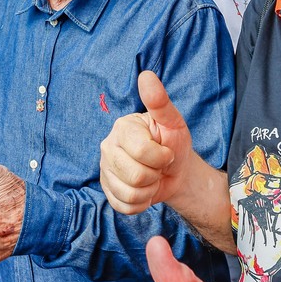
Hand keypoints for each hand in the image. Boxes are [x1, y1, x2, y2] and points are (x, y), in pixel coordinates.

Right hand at [99, 71, 192, 214]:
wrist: (175, 171)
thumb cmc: (174, 143)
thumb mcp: (173, 122)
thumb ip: (159, 101)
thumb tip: (146, 75)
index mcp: (122, 128)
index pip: (142, 152)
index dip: (161, 156)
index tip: (166, 151)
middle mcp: (107, 147)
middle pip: (134, 176)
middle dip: (155, 175)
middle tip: (158, 166)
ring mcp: (105, 170)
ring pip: (129, 193)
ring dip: (149, 190)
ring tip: (152, 178)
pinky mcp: (107, 191)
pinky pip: (124, 206)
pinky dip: (141, 203)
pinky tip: (144, 190)